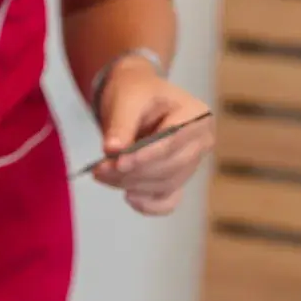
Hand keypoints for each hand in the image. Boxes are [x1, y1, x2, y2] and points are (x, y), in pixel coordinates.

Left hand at [93, 57, 213, 215]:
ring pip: (164, 185)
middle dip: (133, 172)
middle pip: (170, 167)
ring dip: (131, 185)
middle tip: (100, 169)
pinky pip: (167, 202)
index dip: (145, 156)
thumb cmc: (136, 95)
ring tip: (102, 174)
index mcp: (197, 115)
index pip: (173, 141)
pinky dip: (148, 205)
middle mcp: (201, 142)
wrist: (135, 101)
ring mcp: (191, 164)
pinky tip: (128, 197)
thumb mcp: (127, 100)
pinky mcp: (177, 181)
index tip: (118, 163)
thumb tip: (112, 150)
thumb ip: (121, 124)